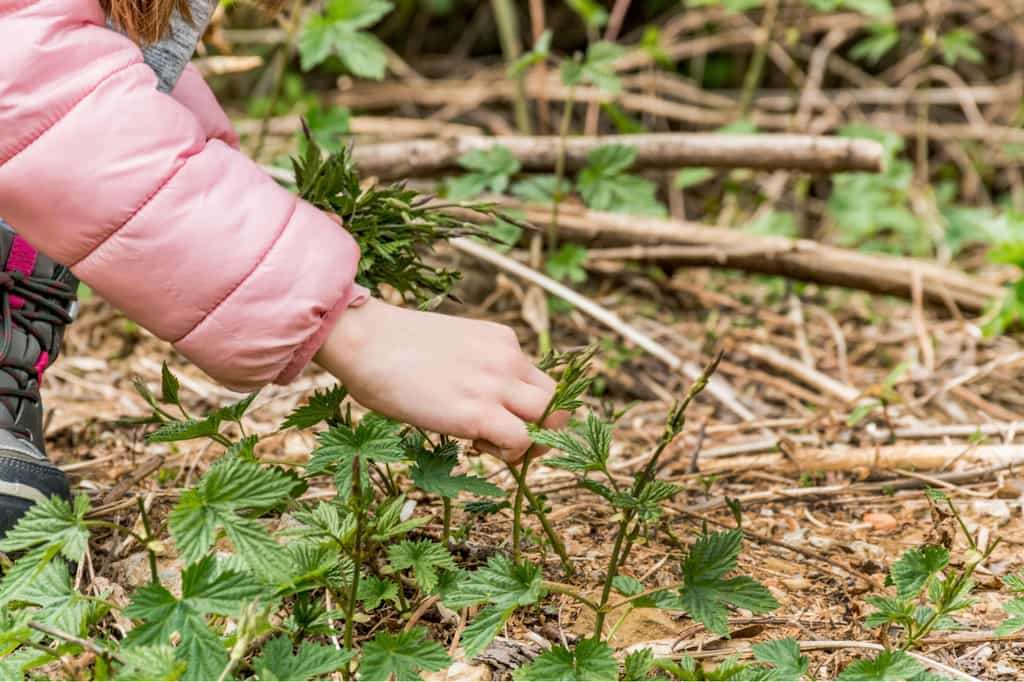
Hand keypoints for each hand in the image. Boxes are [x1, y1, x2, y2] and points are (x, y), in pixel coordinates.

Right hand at [314, 298, 566, 461]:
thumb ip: (472, 367)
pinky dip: (509, 454)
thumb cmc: (389, 347)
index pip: (539, 380)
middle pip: (556, 400)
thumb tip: (468, 397)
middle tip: (507, 440)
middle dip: (541, 427)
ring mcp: (497, 384)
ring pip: (550, 421)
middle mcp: (508, 359)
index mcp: (501, 340)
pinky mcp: (479, 412)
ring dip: (528, 441)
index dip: (526, 407)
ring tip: (489, 443)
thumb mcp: (449, 347)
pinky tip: (474, 445)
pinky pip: (521, 441)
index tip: (499, 417)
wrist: (365, 340)